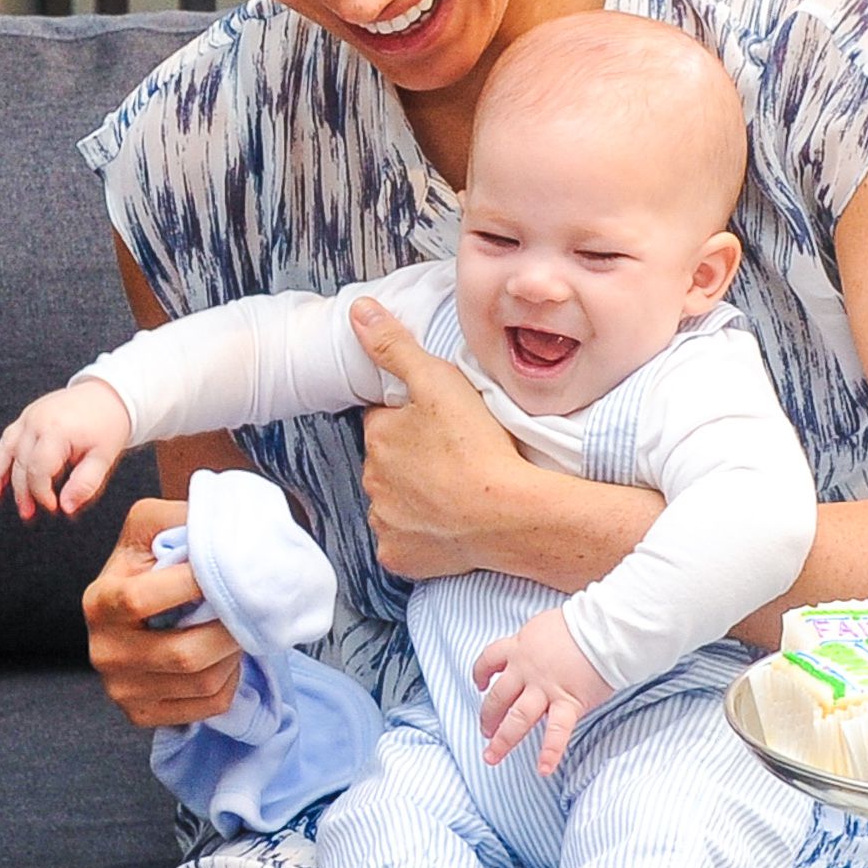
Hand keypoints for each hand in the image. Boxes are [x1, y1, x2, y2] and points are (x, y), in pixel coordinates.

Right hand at [0, 382, 133, 517]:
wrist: (107, 395)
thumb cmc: (107, 425)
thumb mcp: (103, 458)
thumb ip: (85, 485)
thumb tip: (66, 507)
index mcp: (57, 431)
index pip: (39, 471)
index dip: (42, 494)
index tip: (53, 507)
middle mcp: (37, 421)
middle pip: (21, 464)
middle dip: (23, 492)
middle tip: (28, 513)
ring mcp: (29, 416)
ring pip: (6, 450)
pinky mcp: (26, 416)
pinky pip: (7, 439)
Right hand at [82, 497, 243, 727]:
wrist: (133, 611)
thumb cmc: (146, 564)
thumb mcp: (147, 525)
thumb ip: (177, 515)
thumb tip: (220, 521)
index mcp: (99, 601)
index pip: (142, 599)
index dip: (191, 586)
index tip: (225, 569)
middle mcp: (104, 651)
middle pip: (182, 653)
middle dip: (228, 629)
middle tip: (249, 607)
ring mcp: (121, 688)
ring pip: (201, 681)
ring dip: (232, 654)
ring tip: (237, 628)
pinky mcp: (142, 714)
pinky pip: (206, 705)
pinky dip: (229, 680)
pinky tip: (224, 657)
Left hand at [350, 298, 526, 581]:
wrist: (509, 514)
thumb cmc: (478, 446)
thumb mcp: (438, 381)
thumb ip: (395, 346)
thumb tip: (358, 311)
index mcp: (377, 436)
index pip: (384, 423)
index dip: (411, 422)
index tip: (440, 428)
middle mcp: (372, 480)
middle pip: (388, 464)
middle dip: (411, 460)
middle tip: (454, 460)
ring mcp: (384, 521)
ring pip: (394, 503)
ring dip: (416, 498)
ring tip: (455, 492)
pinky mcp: (399, 557)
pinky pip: (402, 544)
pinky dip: (419, 537)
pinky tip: (447, 527)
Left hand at [470, 607, 611, 773]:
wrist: (604, 628)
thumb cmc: (582, 622)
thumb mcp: (545, 626)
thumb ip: (536, 642)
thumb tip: (538, 649)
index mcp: (519, 647)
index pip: (489, 659)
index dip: (480, 672)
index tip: (479, 683)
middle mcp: (526, 670)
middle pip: (498, 697)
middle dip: (488, 716)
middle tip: (485, 731)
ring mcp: (546, 688)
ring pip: (518, 718)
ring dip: (503, 739)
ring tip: (492, 756)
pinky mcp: (568, 702)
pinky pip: (556, 732)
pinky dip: (550, 752)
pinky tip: (543, 770)